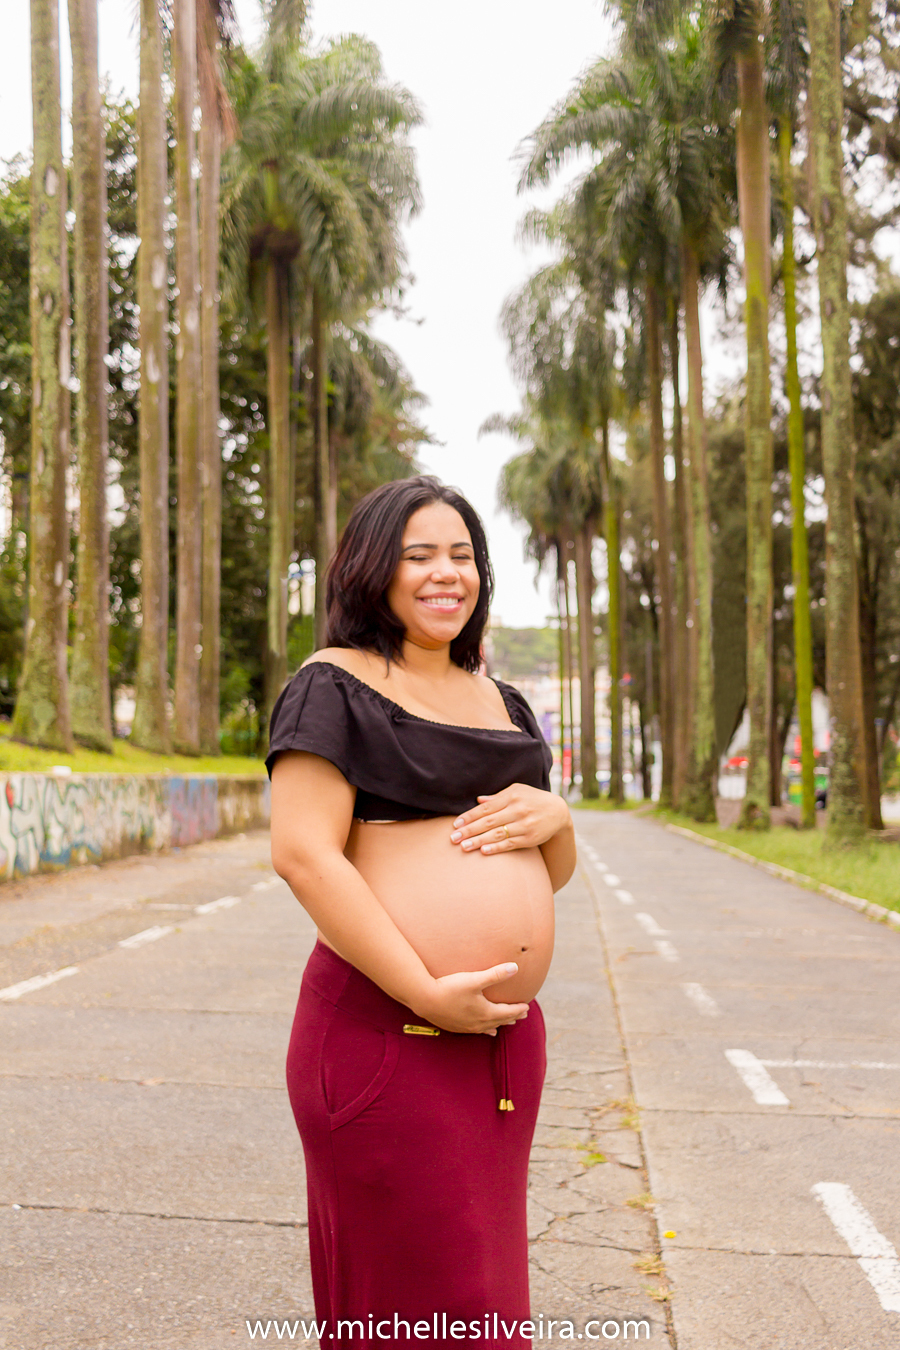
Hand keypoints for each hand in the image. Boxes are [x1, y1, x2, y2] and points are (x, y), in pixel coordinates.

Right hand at [415, 962, 529, 1034]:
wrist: (425, 1000)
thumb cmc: (450, 988)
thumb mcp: (474, 979)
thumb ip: (495, 974)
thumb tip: (515, 968)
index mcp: (485, 1013)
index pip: (507, 1012)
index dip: (518, 1009)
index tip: (527, 1006)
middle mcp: (479, 1023)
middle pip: (500, 1020)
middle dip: (513, 1016)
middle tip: (523, 1014)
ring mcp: (468, 1027)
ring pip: (490, 1027)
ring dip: (501, 1023)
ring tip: (510, 1022)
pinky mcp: (457, 1028)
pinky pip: (478, 1031)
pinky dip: (487, 1030)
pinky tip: (489, 1032)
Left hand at [449, 783, 570, 854]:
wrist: (558, 812)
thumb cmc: (532, 799)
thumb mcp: (517, 791)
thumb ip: (497, 797)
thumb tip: (478, 800)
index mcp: (511, 796)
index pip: (486, 808)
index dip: (469, 816)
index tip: (455, 824)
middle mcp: (517, 810)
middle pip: (488, 821)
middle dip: (469, 830)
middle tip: (453, 838)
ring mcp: (524, 825)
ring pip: (497, 834)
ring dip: (479, 841)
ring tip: (463, 847)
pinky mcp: (530, 838)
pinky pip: (510, 844)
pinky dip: (496, 848)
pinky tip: (484, 851)